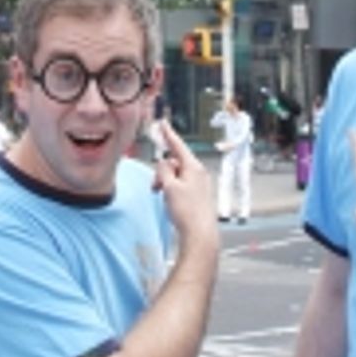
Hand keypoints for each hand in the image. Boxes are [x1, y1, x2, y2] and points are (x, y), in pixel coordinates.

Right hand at [152, 122, 216, 250]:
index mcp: (193, 167)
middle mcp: (198, 173)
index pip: (178, 145)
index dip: (168, 134)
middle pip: (174, 162)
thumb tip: (164, 163)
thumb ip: (163, 171)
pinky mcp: (197, 195)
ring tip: (162, 196)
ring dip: (165, 182)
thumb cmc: (186, 211)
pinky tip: (169, 201)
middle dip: (162, 171)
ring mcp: (198, 184)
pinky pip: (180, 185)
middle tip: (155, 186)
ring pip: (176, 175)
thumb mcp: (169, 187)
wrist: (199, 233)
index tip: (163, 123)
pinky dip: (171, 189)